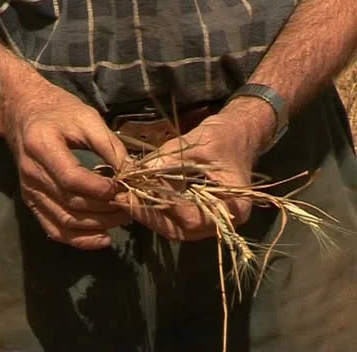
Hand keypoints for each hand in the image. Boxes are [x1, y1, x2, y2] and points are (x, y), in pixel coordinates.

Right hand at [3, 82, 129, 249]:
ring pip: (65, 221)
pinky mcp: (32, 201)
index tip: (123, 188)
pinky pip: (54, 229)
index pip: (72, 178)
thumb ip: (109, 145)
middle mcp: (32, 174)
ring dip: (97, 226)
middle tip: (131, 205)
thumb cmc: (57, 111)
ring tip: (122, 219)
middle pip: (71, 203)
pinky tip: (102, 238)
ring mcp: (29, 191)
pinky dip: (79, 239)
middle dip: (105, 209)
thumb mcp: (87, 117)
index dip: (100, 189)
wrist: (23, 113)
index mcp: (42, 146)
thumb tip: (133, 172)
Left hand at [115, 98, 275, 240]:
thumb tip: (135, 173)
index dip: (160, 208)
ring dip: (149, 215)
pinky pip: (176, 220)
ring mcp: (212, 221)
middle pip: (179, 230)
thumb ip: (167, 161)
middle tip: (122, 198)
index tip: (134, 192)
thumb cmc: (225, 136)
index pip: (190, 219)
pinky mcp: (201, 214)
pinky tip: (139, 197)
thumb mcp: (196, 144)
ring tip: (126, 198)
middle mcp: (224, 221)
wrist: (241, 133)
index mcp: (234, 206)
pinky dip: (157, 210)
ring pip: (174, 228)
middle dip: (148, 215)